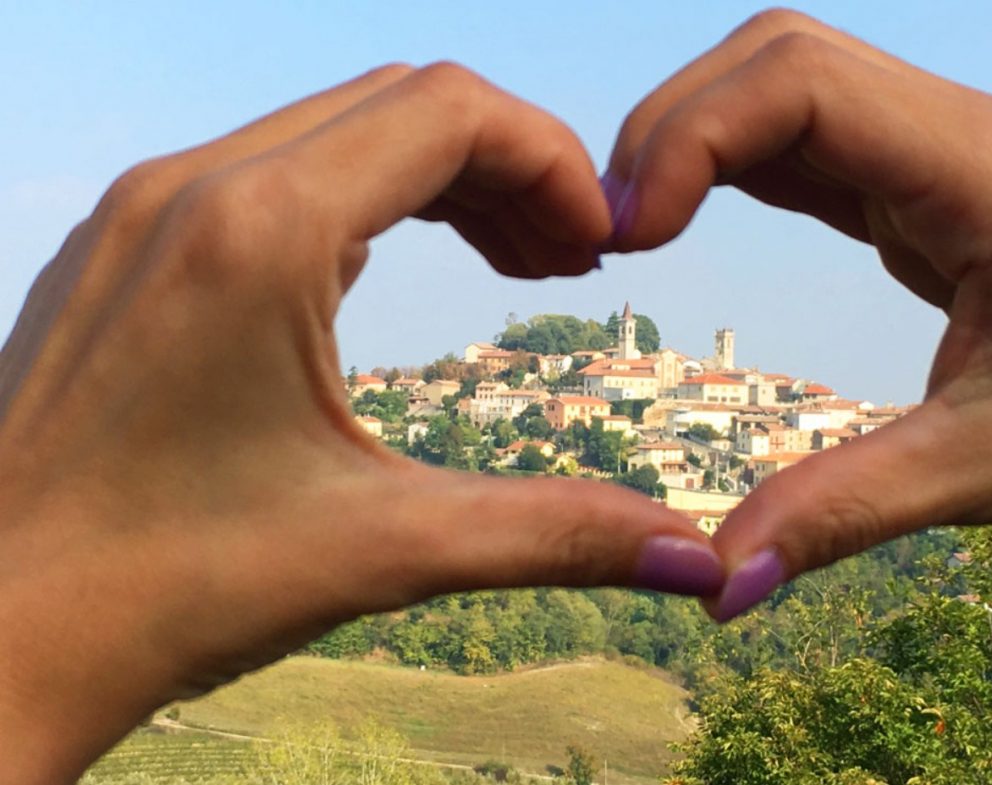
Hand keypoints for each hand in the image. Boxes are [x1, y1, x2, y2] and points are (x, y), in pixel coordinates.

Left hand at [0, 64, 722, 783]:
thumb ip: (555, 534)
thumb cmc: (157, 590)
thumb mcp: (382, 549)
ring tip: (503, 263)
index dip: (553, 165)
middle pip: (400, 103)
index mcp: (258, 233)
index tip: (596, 252)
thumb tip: (696, 562)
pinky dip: (356, 197)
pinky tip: (385, 273)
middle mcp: (190, 190)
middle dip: (507, 167)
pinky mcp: (122, 249)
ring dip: (434, 177)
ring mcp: (144, 211)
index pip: (450, 111)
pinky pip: (266, 171)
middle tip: (564, 265)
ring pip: (331, 129)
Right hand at [601, 9, 991, 619]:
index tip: (631, 237)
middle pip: (775, 59)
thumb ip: (844, 513)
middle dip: (671, 128)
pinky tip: (682, 218)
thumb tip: (715, 583)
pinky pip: (798, 139)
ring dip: (691, 138)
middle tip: (612, 236)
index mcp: (979, 173)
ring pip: (780, 83)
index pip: (800, 84)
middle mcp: (952, 135)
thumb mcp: (990, 471)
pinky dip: (724, 163)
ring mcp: (931, 151)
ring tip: (634, 229)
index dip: (689, 138)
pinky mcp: (914, 185)